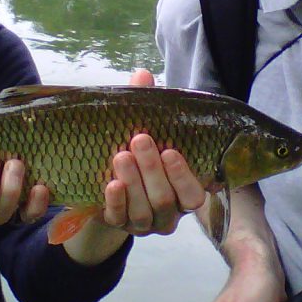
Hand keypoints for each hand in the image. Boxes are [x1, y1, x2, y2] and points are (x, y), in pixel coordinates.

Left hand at [101, 69, 205, 236]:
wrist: (106, 184)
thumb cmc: (136, 153)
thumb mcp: (144, 130)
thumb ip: (146, 107)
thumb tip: (142, 75)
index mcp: (182, 193)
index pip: (194, 196)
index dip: (184, 176)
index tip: (170, 150)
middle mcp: (167, 214)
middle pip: (166, 200)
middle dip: (152, 169)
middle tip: (140, 139)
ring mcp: (142, 223)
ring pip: (144, 211)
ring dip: (133, 182)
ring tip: (121, 155)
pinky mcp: (118, 225)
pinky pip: (118, 218)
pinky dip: (115, 201)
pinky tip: (111, 183)